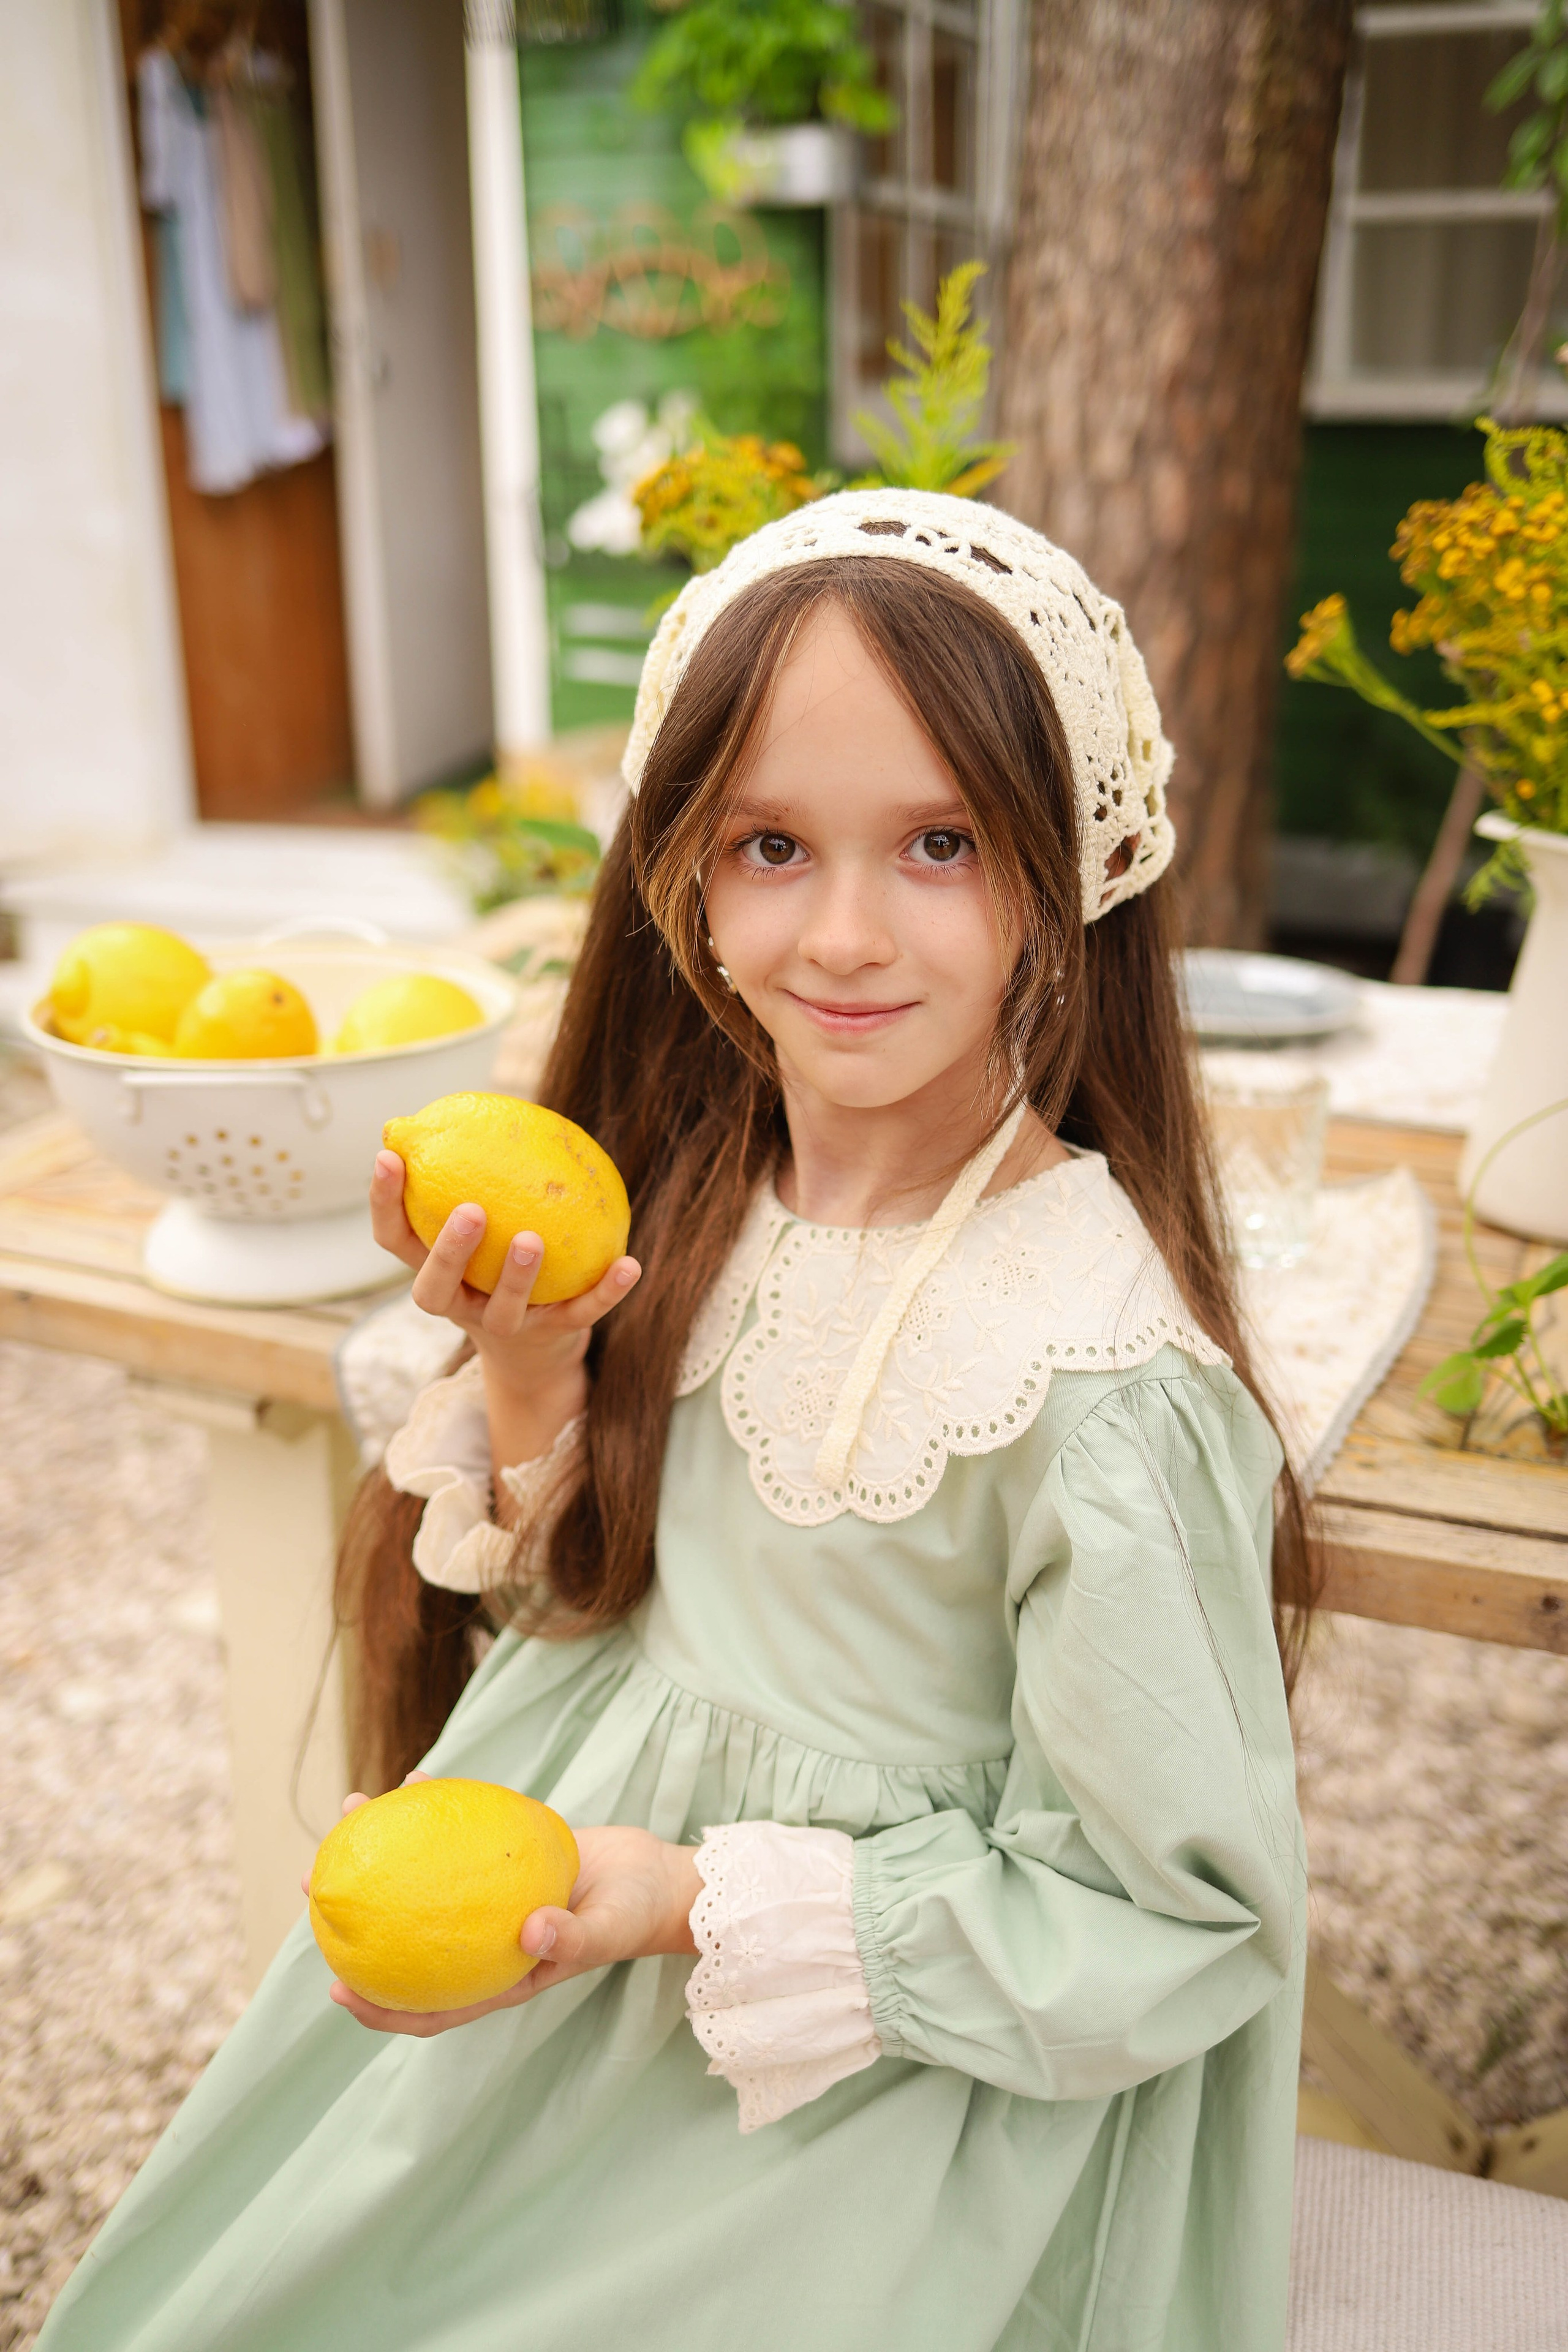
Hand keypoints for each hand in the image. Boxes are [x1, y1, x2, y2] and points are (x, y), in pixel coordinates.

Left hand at [315, 1784, 702, 2039]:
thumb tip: (530, 1934)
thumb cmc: (633, 1913)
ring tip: (350, 1811)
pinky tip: (414, 1778)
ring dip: (383, 1851)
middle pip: (406, 1938)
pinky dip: (434, 1808)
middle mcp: (480, 1940)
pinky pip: (455, 1834)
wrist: (655, 1877)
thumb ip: (572, 1937)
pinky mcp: (500, 1857)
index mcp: (497, 1976)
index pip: (429, 2006)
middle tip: (314, 1884)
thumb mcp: (607, 1929)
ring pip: (420, 1879)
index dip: (379, 2007)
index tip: (337, 1989)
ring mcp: (485, 1898)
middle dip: (355, 1917)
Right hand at [369, 1150, 639, 1460]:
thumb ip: (464, 1180)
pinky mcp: (554, 1335)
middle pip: (435, 1290)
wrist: (535, 1353)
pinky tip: (630, 1264)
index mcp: (433, 1272)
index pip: (394, 1240)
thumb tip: (442, 1114)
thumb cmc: (494, 1265)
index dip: (384, 1203)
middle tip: (471, 1211)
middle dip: (449, 1252)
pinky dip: (607, 1292)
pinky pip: (582, 1314)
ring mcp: (505, 1326)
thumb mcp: (476, 1230)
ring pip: (504, 1309)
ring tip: (532, 1239)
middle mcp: (460, 1304)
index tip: (389, 1156)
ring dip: (516, 1276)